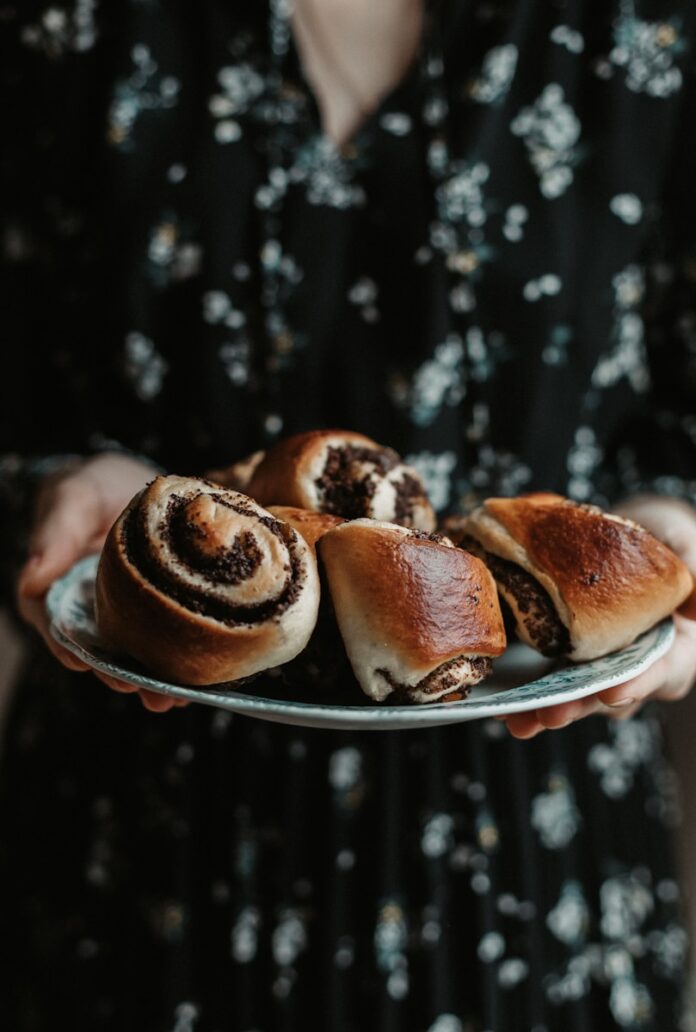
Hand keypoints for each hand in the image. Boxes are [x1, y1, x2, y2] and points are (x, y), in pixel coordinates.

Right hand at [16, 453, 187, 712]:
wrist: (144, 484)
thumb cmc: (96, 485)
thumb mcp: (75, 496)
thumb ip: (56, 533)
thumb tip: (31, 578)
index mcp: (58, 590)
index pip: (55, 626)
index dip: (67, 647)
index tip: (84, 662)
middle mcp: (89, 612)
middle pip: (98, 653)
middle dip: (118, 673)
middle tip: (139, 687)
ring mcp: (126, 618)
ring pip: (134, 657)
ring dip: (150, 681)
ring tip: (168, 697)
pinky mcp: (162, 617)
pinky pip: (168, 645)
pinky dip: (180, 666)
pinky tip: (198, 682)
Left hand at [502, 495, 695, 738]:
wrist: (633, 535)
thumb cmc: (667, 541)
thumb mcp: (686, 541)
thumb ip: (695, 568)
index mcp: (676, 648)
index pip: (660, 672)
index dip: (636, 684)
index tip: (612, 693)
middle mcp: (637, 666)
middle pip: (609, 694)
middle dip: (579, 705)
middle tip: (550, 714)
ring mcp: (601, 667)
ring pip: (576, 695)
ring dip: (544, 708)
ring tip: (517, 719)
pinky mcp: (569, 659)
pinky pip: (548, 680)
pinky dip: (524, 693)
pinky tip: (499, 703)